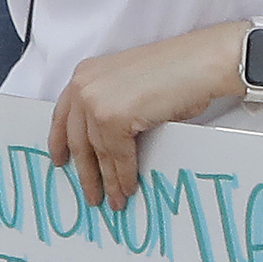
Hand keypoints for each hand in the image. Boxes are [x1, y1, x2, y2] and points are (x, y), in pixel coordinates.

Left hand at [50, 25, 243, 209]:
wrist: (202, 62)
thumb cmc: (180, 70)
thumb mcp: (131, 84)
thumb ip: (112, 104)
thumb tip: (110, 141)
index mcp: (85, 74)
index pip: (63, 115)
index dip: (60, 142)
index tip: (60, 160)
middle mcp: (84, 86)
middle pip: (78, 139)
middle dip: (85, 171)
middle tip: (90, 192)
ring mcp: (96, 102)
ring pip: (97, 153)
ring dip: (107, 181)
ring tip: (113, 198)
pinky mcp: (112, 119)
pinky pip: (117, 157)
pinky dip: (123, 176)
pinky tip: (128, 187)